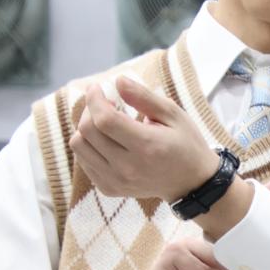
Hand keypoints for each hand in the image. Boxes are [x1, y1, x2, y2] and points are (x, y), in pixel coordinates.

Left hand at [71, 76, 220, 203]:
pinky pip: (84, 161)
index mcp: (147, 146)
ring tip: (104, 122)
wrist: (191, 183)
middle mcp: (128, 167)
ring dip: (86, 128)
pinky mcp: (109, 189)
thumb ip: (144, 97)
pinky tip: (106, 140)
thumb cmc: (185, 143)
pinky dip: (89, 146)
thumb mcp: (173, 114)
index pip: (105, 120)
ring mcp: (116, 181)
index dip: (94, 99)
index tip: (97, 88)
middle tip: (105, 103)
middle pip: (87, 132)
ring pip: (79, 147)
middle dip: (89, 109)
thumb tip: (118, 81)